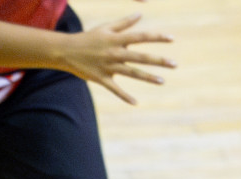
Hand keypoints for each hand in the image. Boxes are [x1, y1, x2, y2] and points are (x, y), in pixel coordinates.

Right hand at [59, 12, 173, 104]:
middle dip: (159, 60)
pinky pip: (115, 89)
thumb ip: (124, 23)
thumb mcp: (106, 28)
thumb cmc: (88, 38)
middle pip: (141, 57)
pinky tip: (136, 102)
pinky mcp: (101, 79)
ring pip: (132, 73)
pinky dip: (124, 96)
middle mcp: (115, 53)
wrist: (66, 51)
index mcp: (117, 39)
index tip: (172, 39)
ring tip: (162, 81)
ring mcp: (108, 67)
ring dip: (148, 77)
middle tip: (175, 64)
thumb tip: (140, 15)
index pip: (141, 37)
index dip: (157, 37)